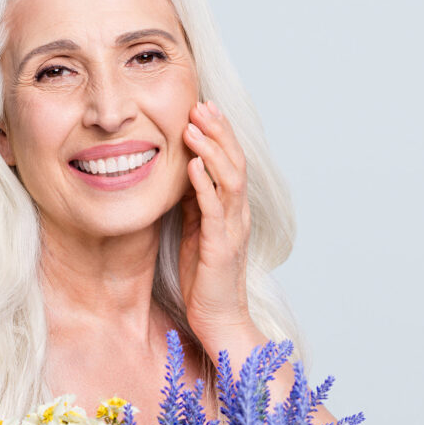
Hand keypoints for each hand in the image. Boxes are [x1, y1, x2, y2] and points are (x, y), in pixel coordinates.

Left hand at [178, 100, 253, 350]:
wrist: (218, 320)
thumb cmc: (205, 279)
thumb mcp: (196, 231)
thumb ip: (195, 203)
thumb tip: (185, 172)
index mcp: (233, 210)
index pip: (231, 162)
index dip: (220, 134)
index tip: (203, 107)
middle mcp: (238, 215)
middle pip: (235, 162)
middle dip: (219, 132)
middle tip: (201, 105)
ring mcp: (233, 230)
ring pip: (230, 179)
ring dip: (212, 150)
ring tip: (194, 126)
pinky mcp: (220, 247)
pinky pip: (214, 209)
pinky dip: (205, 184)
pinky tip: (194, 164)